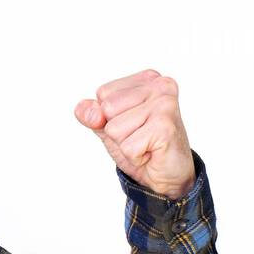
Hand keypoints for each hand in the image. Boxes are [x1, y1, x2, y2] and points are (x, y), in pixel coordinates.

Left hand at [74, 69, 194, 198]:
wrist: (168, 174)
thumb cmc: (141, 145)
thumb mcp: (109, 126)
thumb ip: (92, 115)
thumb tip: (85, 111)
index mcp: (147, 79)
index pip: (103, 93)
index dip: (109, 116)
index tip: (133, 123)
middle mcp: (159, 86)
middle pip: (107, 109)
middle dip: (117, 131)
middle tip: (140, 136)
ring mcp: (164, 105)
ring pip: (114, 129)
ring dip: (126, 144)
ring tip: (146, 143)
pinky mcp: (165, 127)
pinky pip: (128, 147)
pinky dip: (135, 157)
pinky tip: (152, 152)